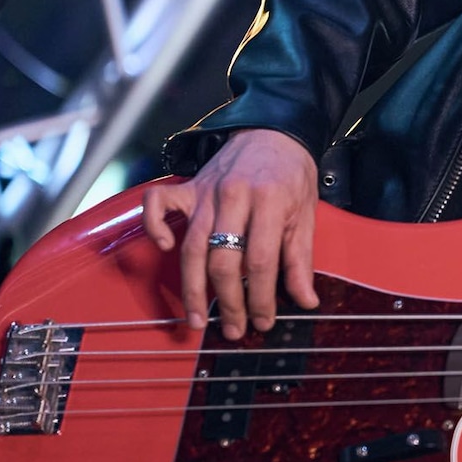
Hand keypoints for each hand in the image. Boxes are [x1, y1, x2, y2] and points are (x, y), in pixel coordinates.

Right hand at [140, 129, 320, 338]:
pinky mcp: (187, 186)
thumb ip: (301, 259)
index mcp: (270, 202)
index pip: (260, 261)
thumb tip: (306, 301)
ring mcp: (206, 191)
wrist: (275, 131)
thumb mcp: (307, 213)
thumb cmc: (293, 175)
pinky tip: (164, 249)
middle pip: (223, 259)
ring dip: (193, 288)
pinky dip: (154, 226)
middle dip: (228, 302)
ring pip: (191, 246)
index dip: (260, 297)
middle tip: (234, 330)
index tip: (263, 322)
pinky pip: (158, 204)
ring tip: (198, 319)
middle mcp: (234, 197)